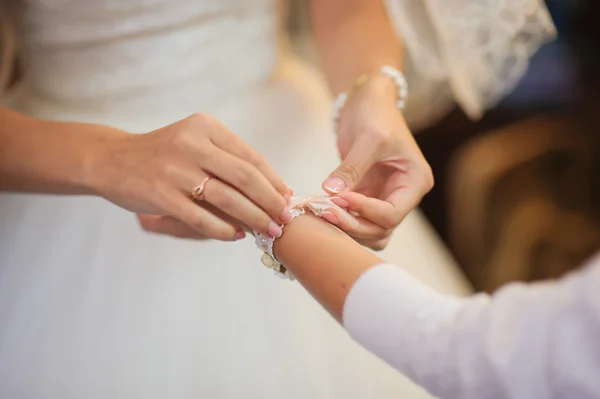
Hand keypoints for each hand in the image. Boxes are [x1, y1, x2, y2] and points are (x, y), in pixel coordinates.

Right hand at [89, 113, 291, 240]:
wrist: (111, 160)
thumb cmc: (163, 154)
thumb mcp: (195, 142)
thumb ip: (228, 160)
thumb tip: (273, 189)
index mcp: (205, 126)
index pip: (251, 157)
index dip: (274, 181)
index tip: (288, 199)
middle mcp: (192, 143)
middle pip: (246, 177)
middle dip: (270, 202)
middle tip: (284, 220)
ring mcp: (175, 169)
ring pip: (227, 199)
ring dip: (253, 218)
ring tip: (268, 231)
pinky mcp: (160, 194)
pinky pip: (201, 217)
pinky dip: (223, 229)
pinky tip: (236, 235)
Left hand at [321, 74, 433, 249]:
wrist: (368, 101)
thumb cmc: (376, 113)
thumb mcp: (368, 137)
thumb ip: (352, 168)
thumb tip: (332, 193)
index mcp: (415, 182)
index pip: (392, 213)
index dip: (365, 210)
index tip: (339, 197)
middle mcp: (404, 195)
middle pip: (380, 229)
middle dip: (353, 224)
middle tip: (325, 211)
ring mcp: (384, 198)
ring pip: (368, 231)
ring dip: (346, 228)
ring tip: (322, 213)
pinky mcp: (366, 197)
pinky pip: (355, 218)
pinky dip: (340, 219)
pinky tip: (320, 210)